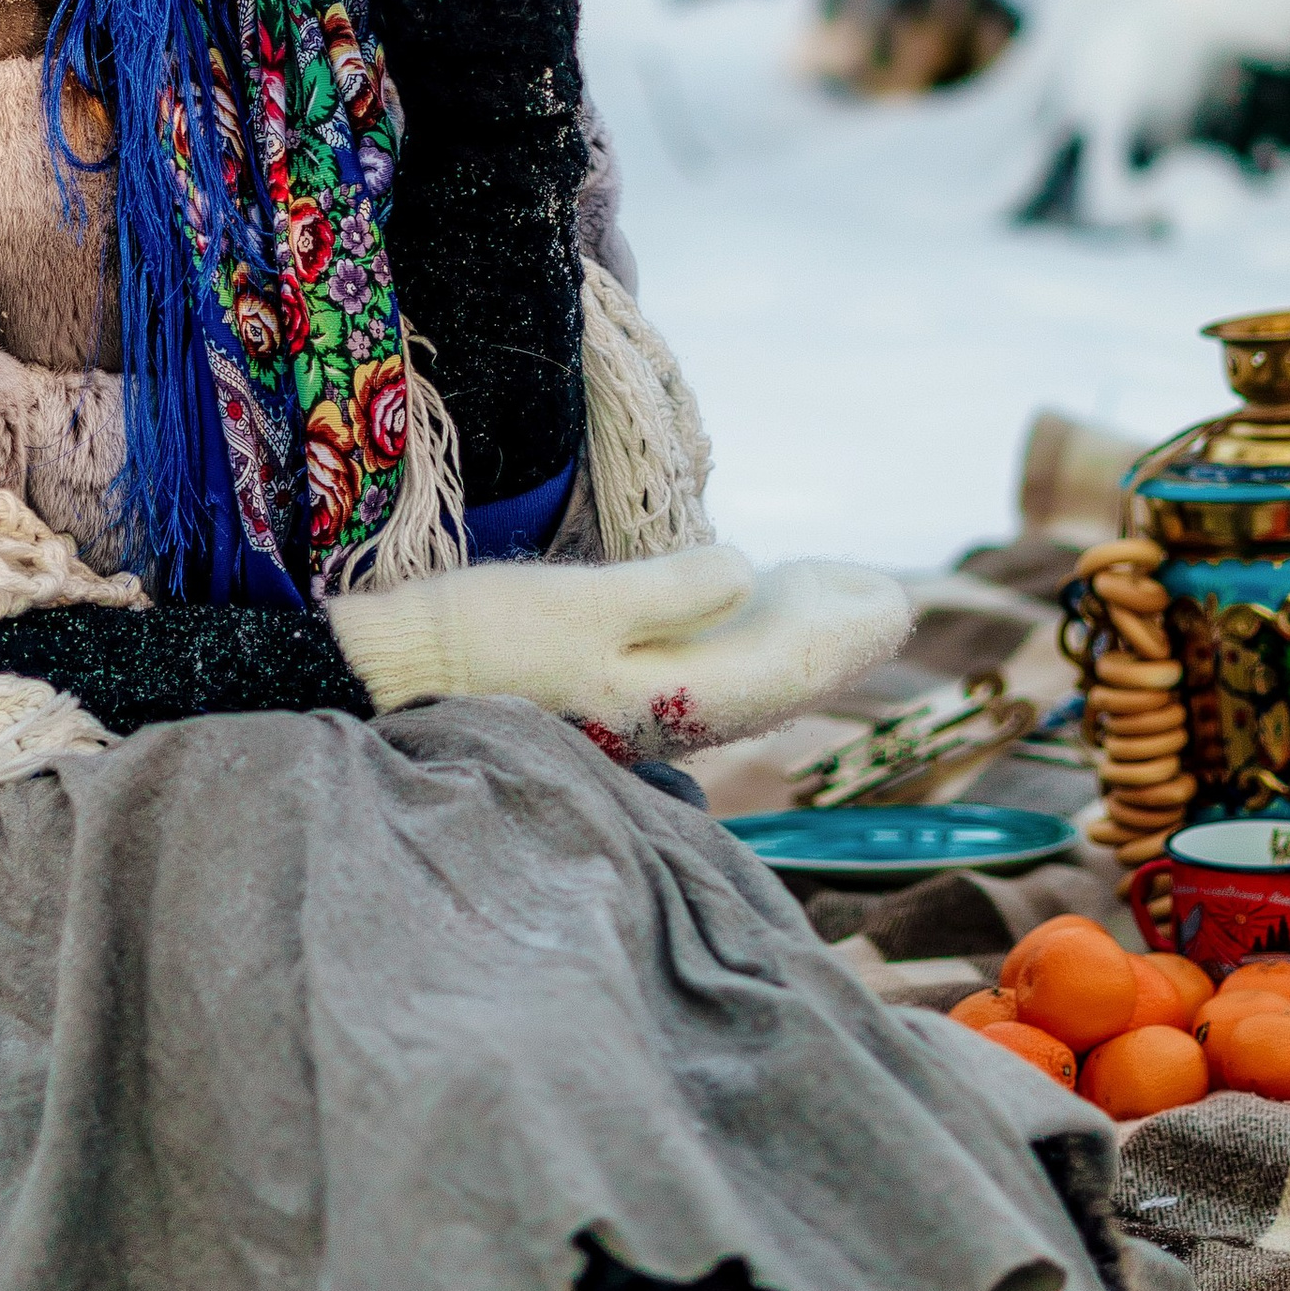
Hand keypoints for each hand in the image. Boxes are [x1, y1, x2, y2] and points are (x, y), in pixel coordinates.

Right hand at [329, 544, 910, 750]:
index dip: (847, 629)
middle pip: (778, 679)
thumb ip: (671, 592)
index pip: (792, 666)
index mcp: (675, 695)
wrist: (397, 681)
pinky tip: (743, 614)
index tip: (893, 593)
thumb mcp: (582, 602)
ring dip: (792, 638)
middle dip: (832, 636)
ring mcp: (640, 714)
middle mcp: (669, 717)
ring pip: (744, 679)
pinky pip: (705, 677)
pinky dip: (743, 642)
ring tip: (825, 595)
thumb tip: (744, 574)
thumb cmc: (484, 638)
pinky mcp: (609, 701)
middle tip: (879, 591)